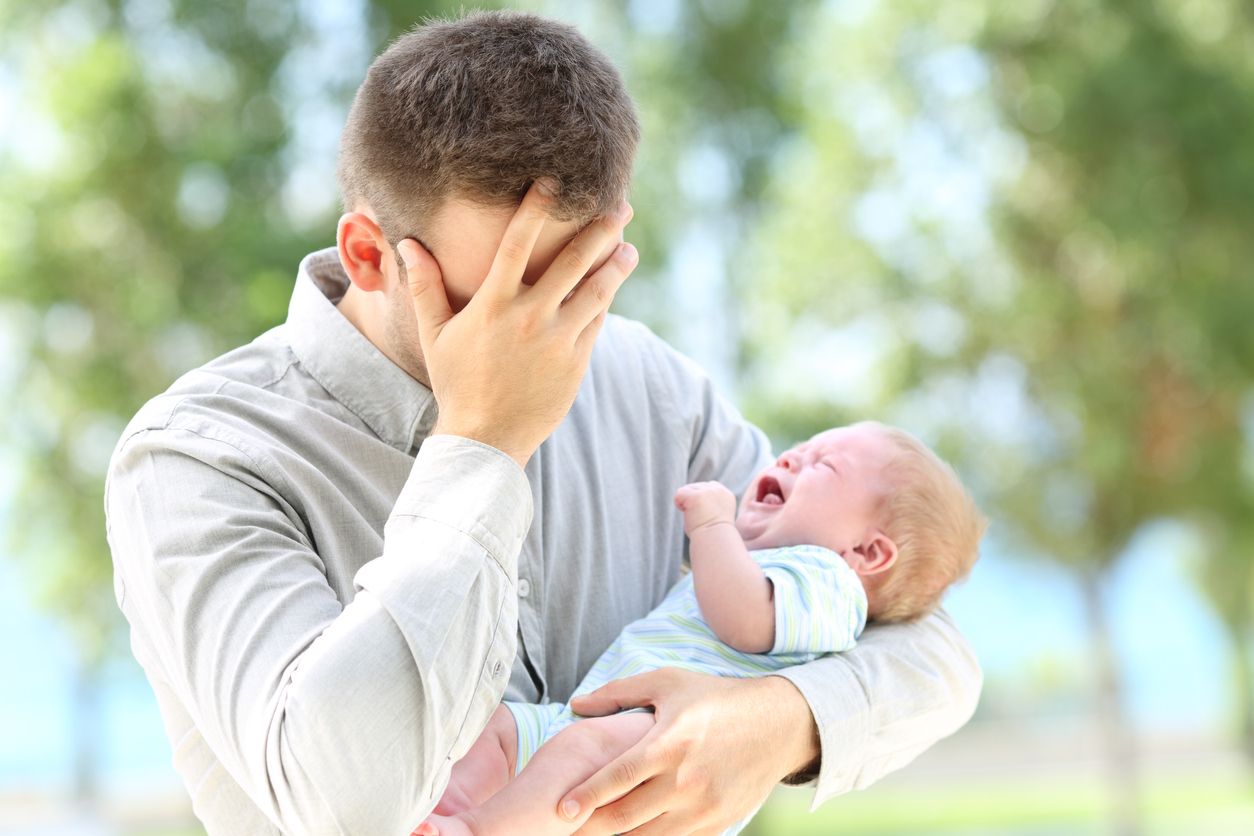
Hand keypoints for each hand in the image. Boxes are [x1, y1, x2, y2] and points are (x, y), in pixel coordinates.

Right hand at [399, 180, 636, 468]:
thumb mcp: (435, 335)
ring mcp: (557, 340)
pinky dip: (606, 299)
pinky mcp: (576, 362)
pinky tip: (613, 282)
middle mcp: (529, 318)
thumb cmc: (457, 383)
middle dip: (599, 230)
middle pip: (572, 262)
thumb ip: (425, 286)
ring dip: (615, 264)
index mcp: (493, 305)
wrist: (486, 438)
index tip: (553, 182)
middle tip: (620, 205)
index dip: (536, 210)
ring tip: (628, 245)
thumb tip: (408, 243)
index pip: (516, 245)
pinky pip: (596, 322)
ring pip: (596, 291)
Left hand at [560, 669, 818, 834]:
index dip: (585, 796)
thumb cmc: (716, 698)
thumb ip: (619, 693)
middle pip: (626, 815)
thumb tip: (576, 704)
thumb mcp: (668, 683)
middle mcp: (685, 779)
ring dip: (619, 835)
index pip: (617, 778)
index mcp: (670, 743)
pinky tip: (633, 830)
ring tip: (597, 829)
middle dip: (592, 825)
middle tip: (567, 827)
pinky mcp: (717, 822)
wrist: (778, 725)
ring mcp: (703, 806)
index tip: (561, 809)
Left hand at [674, 481, 736, 534]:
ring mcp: (707, 491)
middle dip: (693, 502)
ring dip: (687, 505)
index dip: (701, 501)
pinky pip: (679, 494)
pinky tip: (689, 514)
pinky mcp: (696, 495)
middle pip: (695, 487)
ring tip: (698, 518)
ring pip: (686, 490)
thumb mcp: (715, 515)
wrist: (714, 542)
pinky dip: (679, 505)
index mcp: (725, 494)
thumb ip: (708, 503)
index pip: (707, 487)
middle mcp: (718, 489)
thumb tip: (691, 501)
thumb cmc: (712, 535)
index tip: (707, 516)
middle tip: (702, 519)